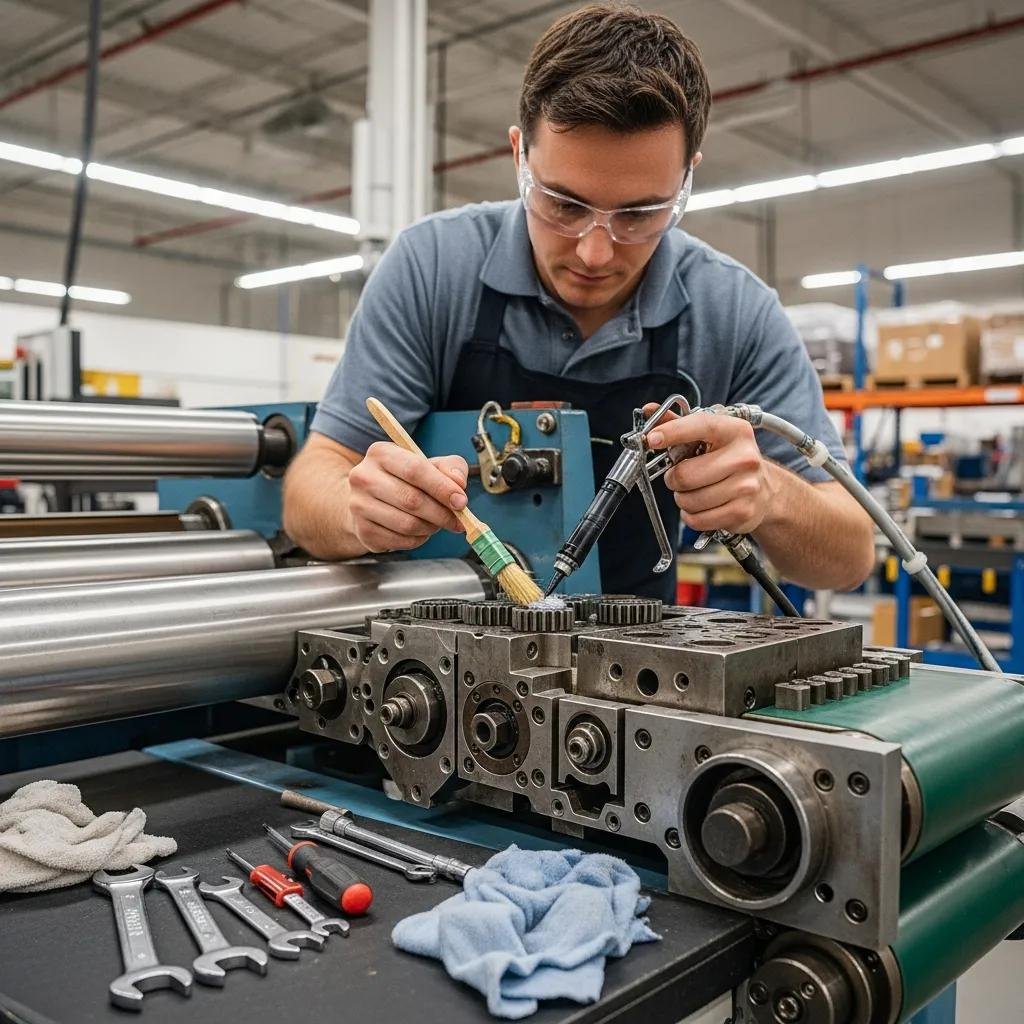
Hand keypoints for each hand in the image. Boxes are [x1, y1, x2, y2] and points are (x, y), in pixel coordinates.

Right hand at [346, 442, 468, 552]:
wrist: (370, 501)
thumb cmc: (404, 481)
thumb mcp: (429, 465)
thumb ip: (450, 468)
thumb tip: (458, 482)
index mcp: (381, 454)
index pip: (415, 470)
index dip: (442, 487)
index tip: (461, 501)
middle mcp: (363, 477)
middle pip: (412, 500)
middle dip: (442, 513)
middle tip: (457, 520)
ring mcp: (359, 505)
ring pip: (407, 524)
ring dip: (431, 527)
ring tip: (436, 522)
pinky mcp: (362, 530)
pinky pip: (400, 540)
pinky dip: (418, 539)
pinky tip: (420, 531)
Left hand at [643, 404, 777, 534]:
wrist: (764, 489)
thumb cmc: (730, 459)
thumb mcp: (709, 436)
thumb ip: (678, 423)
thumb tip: (649, 409)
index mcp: (735, 431)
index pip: (700, 426)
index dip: (672, 432)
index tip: (652, 439)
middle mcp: (744, 457)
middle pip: (685, 475)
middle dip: (673, 479)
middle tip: (680, 476)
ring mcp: (746, 487)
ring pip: (689, 500)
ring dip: (682, 499)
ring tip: (695, 491)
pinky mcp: (742, 512)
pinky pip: (697, 519)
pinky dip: (691, 516)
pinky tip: (702, 506)